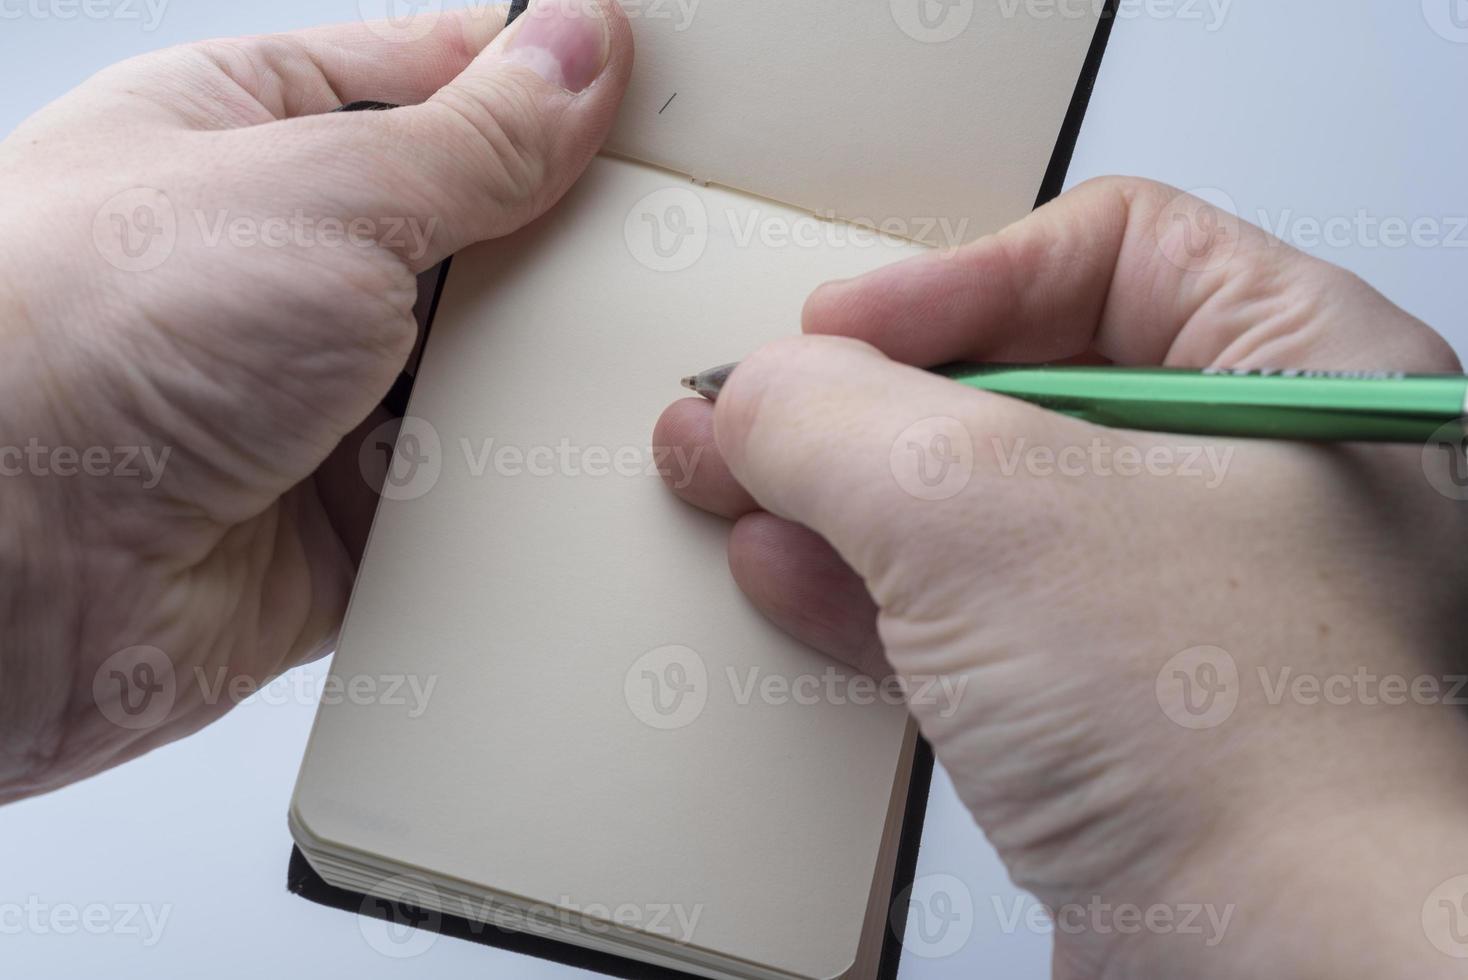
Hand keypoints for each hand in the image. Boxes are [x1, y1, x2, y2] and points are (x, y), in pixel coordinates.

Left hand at [0, 0, 631, 799]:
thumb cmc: (82, 335)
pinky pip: (467, 494)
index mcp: (265, 131)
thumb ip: (472, 138)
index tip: (658, 116)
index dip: (557, 90)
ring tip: (609, 373)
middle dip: (566, 253)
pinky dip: (512, 490)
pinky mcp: (344, 517)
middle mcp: (292, 262)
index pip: (447, 82)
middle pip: (484, 236)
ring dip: (540, 379)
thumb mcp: (319, 188)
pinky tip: (556, 474)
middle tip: (658, 258)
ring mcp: (319, 393)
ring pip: (488, 371)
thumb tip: (579, 54)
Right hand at [655, 178, 1467, 977]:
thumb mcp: (988, 517)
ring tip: (737, 488)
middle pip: (1027, 382)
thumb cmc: (1255, 756)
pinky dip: (877, 598)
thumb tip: (762, 394)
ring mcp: (1192, 610)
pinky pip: (981, 621)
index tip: (838, 331)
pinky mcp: (1126, 714)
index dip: (955, 277)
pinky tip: (792, 581)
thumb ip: (843, 422)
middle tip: (758, 414)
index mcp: (1309, 375)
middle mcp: (1263, 484)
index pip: (1112, 249)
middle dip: (867, 403)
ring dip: (847, 502)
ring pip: (988, 512)